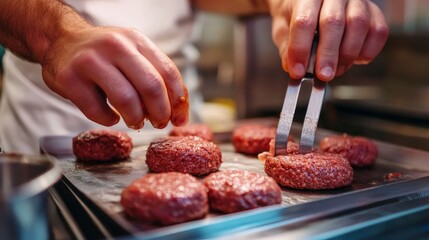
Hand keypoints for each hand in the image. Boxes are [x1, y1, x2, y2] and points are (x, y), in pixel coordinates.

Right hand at [40, 26, 188, 128]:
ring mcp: (91, 61)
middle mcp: (115, 46)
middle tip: (159, 123)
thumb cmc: (104, 55)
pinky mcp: (70, 79)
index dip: (178, 101)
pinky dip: (109, 120)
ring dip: (136, 118)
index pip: (168, 72)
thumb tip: (179, 115)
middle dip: (161, 112)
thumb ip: (156, 77)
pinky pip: (98, 111)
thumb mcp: (133, 54)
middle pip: (151, 86)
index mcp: (136, 40)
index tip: (179, 118)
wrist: (60, 41)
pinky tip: (111, 117)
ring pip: (126, 100)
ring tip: (136, 121)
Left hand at [268, 0, 388, 80]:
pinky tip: (354, 60)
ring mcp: (356, 0)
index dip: (300, 49)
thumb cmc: (296, 15)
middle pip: (333, 22)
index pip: (304, 22)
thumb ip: (288, 48)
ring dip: (347, 54)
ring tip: (336, 70)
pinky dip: (367, 51)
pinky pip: (378, 31)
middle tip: (323, 75)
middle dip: (327, 54)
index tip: (298, 71)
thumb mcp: (283, 29)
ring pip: (358, 24)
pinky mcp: (373, 11)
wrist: (310, 1)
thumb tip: (294, 67)